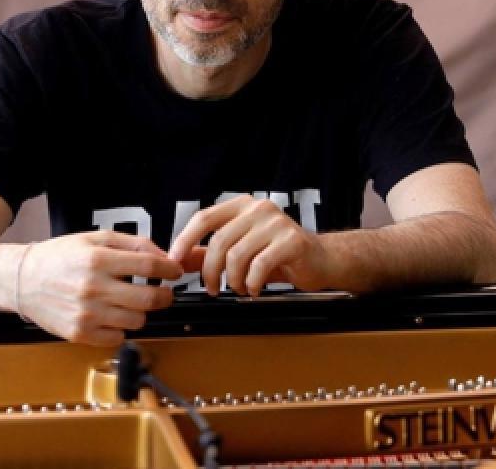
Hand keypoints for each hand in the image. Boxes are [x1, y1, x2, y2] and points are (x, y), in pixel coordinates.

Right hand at [16, 231, 183, 345]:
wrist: (22, 280)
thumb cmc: (58, 257)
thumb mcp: (94, 239)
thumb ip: (132, 244)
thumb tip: (162, 257)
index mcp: (97, 260)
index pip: (149, 267)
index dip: (169, 270)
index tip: (174, 272)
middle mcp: (93, 288)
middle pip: (149, 299)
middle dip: (164, 296)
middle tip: (163, 292)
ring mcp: (86, 314)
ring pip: (137, 321)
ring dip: (141, 312)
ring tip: (130, 303)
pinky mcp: (80, 334)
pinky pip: (118, 338)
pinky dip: (121, 328)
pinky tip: (111, 315)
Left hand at [167, 195, 330, 296]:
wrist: (321, 260)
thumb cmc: (279, 255)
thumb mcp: (240, 251)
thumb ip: (209, 254)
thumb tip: (178, 261)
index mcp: (242, 206)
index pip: (204, 218)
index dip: (185, 240)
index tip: (174, 261)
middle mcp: (258, 209)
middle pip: (219, 241)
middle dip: (210, 271)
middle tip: (212, 288)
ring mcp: (276, 223)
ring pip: (236, 256)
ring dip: (233, 281)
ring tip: (241, 288)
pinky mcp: (291, 241)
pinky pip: (259, 266)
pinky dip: (252, 284)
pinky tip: (256, 288)